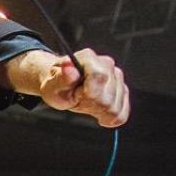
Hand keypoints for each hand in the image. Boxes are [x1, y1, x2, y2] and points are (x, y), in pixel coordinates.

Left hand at [8, 48, 130, 128]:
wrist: (63, 87)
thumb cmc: (57, 86)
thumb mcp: (52, 85)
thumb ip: (62, 78)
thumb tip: (68, 66)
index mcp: (88, 58)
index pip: (99, 77)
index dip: (87, 93)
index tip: (76, 94)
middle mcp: (107, 64)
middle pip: (107, 98)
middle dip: (90, 105)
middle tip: (78, 99)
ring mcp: (117, 77)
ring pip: (115, 108)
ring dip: (98, 111)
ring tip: (86, 102)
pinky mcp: (123, 91)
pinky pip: (122, 114)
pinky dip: (109, 118)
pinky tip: (98, 112)